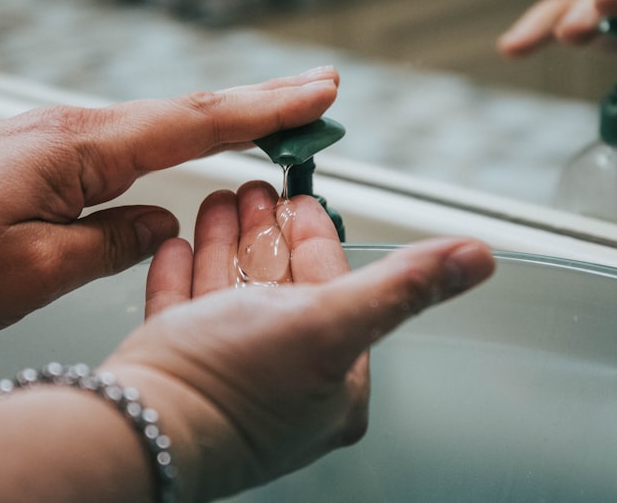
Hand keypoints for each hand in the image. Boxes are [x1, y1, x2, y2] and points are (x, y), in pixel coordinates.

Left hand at [0, 68, 338, 336]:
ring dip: (225, 122)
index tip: (319, 93)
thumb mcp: (33, 273)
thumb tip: (160, 228)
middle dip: (262, 102)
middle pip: (190, 111)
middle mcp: (78, 131)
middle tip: (321, 92)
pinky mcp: (43, 153)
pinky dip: (178, 142)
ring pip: (161, 125)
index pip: (198, 125)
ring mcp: (59, 137)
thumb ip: (110, 246)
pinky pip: (128, 144)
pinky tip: (194, 151)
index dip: (266, 109)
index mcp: (86, 152)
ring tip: (279, 123)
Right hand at [103, 182, 495, 501]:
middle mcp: (282, 376)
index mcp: (330, 377)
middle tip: (258, 188)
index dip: (316, 237)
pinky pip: (184, 307)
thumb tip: (478, 258)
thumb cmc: (235, 387)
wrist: (138, 427)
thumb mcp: (331, 321)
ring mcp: (226, 370)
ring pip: (231, 290)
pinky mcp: (177, 366)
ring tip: (223, 201)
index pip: (333, 288)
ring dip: (229, 241)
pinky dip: (185, 271)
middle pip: (279, 284)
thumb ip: (403, 285)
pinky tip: (181, 242)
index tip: (301, 198)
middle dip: (267, 230)